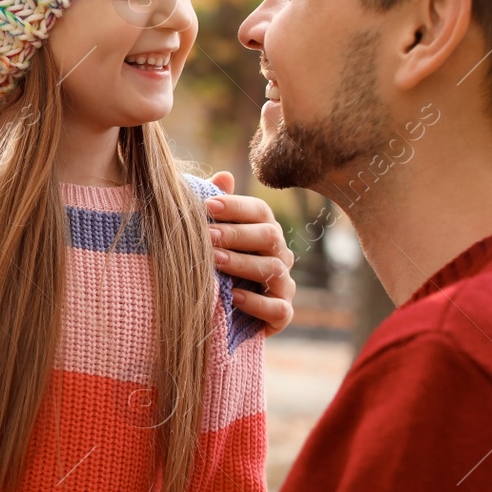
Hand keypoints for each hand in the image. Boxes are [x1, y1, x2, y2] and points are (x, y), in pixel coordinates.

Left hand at [207, 172, 295, 334]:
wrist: (217, 313)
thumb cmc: (214, 267)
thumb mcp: (211, 238)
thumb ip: (218, 210)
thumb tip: (224, 176)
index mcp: (265, 231)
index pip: (260, 211)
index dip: (235, 206)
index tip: (207, 206)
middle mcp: (280, 255)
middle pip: (269, 236)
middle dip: (236, 234)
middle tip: (207, 236)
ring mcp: (284, 286)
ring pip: (272, 269)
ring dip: (242, 264)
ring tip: (215, 262)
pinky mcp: (282, 315)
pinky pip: (278, 308)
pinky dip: (257, 303)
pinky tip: (233, 297)